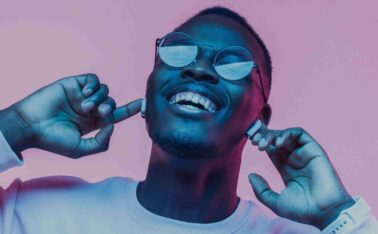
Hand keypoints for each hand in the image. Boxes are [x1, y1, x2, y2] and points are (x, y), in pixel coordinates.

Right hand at [7, 74, 141, 157]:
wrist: (31, 126)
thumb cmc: (53, 140)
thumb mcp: (81, 149)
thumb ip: (101, 142)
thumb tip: (113, 125)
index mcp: (93, 123)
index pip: (115, 115)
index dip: (129, 110)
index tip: (141, 104)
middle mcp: (89, 109)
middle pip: (111, 102)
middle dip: (110, 107)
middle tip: (99, 113)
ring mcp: (82, 96)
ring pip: (105, 90)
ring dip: (100, 98)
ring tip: (85, 107)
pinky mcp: (73, 84)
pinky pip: (93, 80)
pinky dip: (94, 85)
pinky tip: (85, 94)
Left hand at [248, 123, 354, 228]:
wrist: (324, 212)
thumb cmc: (302, 210)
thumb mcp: (276, 202)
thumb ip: (261, 190)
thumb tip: (251, 175)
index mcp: (287, 170)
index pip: (272, 150)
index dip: (262, 143)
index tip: (252, 143)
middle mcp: (295, 160)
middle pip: (277, 140)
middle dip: (264, 136)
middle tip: (254, 141)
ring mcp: (305, 154)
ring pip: (287, 135)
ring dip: (273, 134)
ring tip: (263, 143)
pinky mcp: (314, 150)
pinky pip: (300, 134)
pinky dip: (287, 133)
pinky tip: (278, 143)